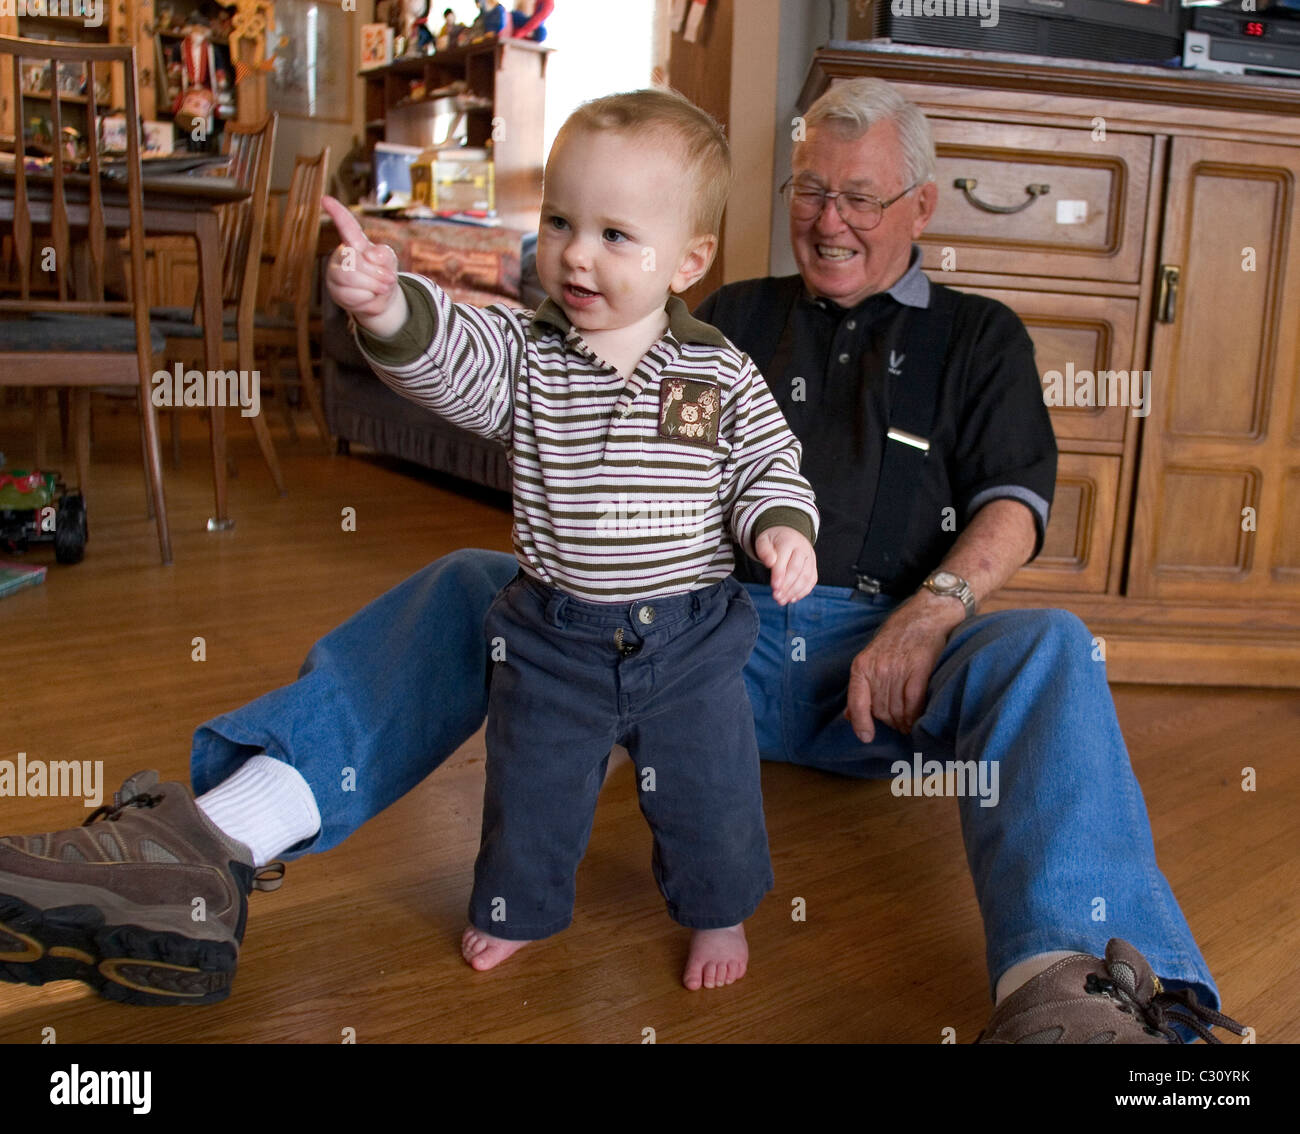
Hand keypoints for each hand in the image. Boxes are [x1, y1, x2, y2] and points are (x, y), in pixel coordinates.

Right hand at [321, 195, 407, 337]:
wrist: (382, 299)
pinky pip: (350, 294)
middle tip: (389, 280)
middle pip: (353, 261)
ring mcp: (335, 273)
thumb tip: (370, 256)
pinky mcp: (335, 291)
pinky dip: (367, 297)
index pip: (347, 226)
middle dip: (376, 273)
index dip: (337, 213)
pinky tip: (368, 296)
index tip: (325, 199)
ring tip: (382, 287)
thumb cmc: (384, 273)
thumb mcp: (390, 261)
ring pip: (350, 277)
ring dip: (373, 285)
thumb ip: (384, 254)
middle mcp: (341, 255)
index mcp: (355, 243)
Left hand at [755, 525, 815, 605]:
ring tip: (782, 600)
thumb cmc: (773, 541)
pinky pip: (811, 581)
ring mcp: (810, 558)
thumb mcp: (763, 541)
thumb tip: (770, 563)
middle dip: (787, 585)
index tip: (774, 587)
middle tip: (776, 597)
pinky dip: (803, 592)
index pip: (785, 559)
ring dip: (794, 591)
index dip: (780, 574)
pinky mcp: (813, 567)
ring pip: (806, 577)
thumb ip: (764, 551)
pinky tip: (792, 599)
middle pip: (797, 569)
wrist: (789, 534)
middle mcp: (802, 549)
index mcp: (788, 541)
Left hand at [843, 590, 960, 742]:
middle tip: (898, 724)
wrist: (926, 614)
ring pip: (897, 709)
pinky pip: (914, 702)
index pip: (857, 701)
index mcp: (862, 666)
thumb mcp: (871, 656)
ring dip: (904, 722)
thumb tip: (849, 716)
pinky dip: (916, 715)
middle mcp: (878, 668)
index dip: (861, 723)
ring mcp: (898, 668)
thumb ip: (861, 686)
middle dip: (889, 722)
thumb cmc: (898, 636)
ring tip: (909, 725)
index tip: (867, 737)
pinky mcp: (920, 668)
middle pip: (881, 710)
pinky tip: (918, 719)